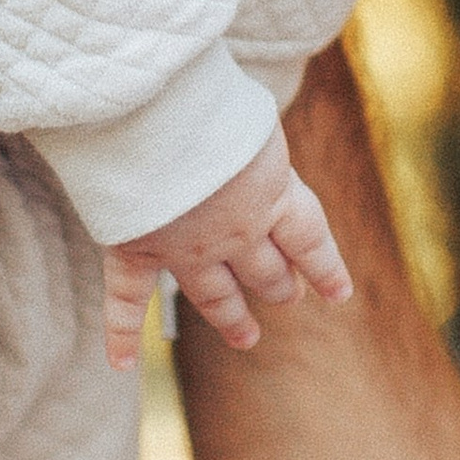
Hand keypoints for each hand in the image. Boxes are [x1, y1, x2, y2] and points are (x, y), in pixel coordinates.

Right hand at [103, 123, 353, 369]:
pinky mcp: (135, 249)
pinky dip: (121, 333)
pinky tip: (121, 364)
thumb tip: (258, 152)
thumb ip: (259, 148)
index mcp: (274, 194)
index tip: (338, 294)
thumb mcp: (254, 116)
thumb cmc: (205, 95)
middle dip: (278, 287)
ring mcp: (184, 247)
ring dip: (232, 318)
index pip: (310, 243)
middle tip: (286, 298)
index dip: (325, 270)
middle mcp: (236, 232)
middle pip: (265, 273)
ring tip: (247, 336)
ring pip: (215, 295)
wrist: (152, 108)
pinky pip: (127, 301)